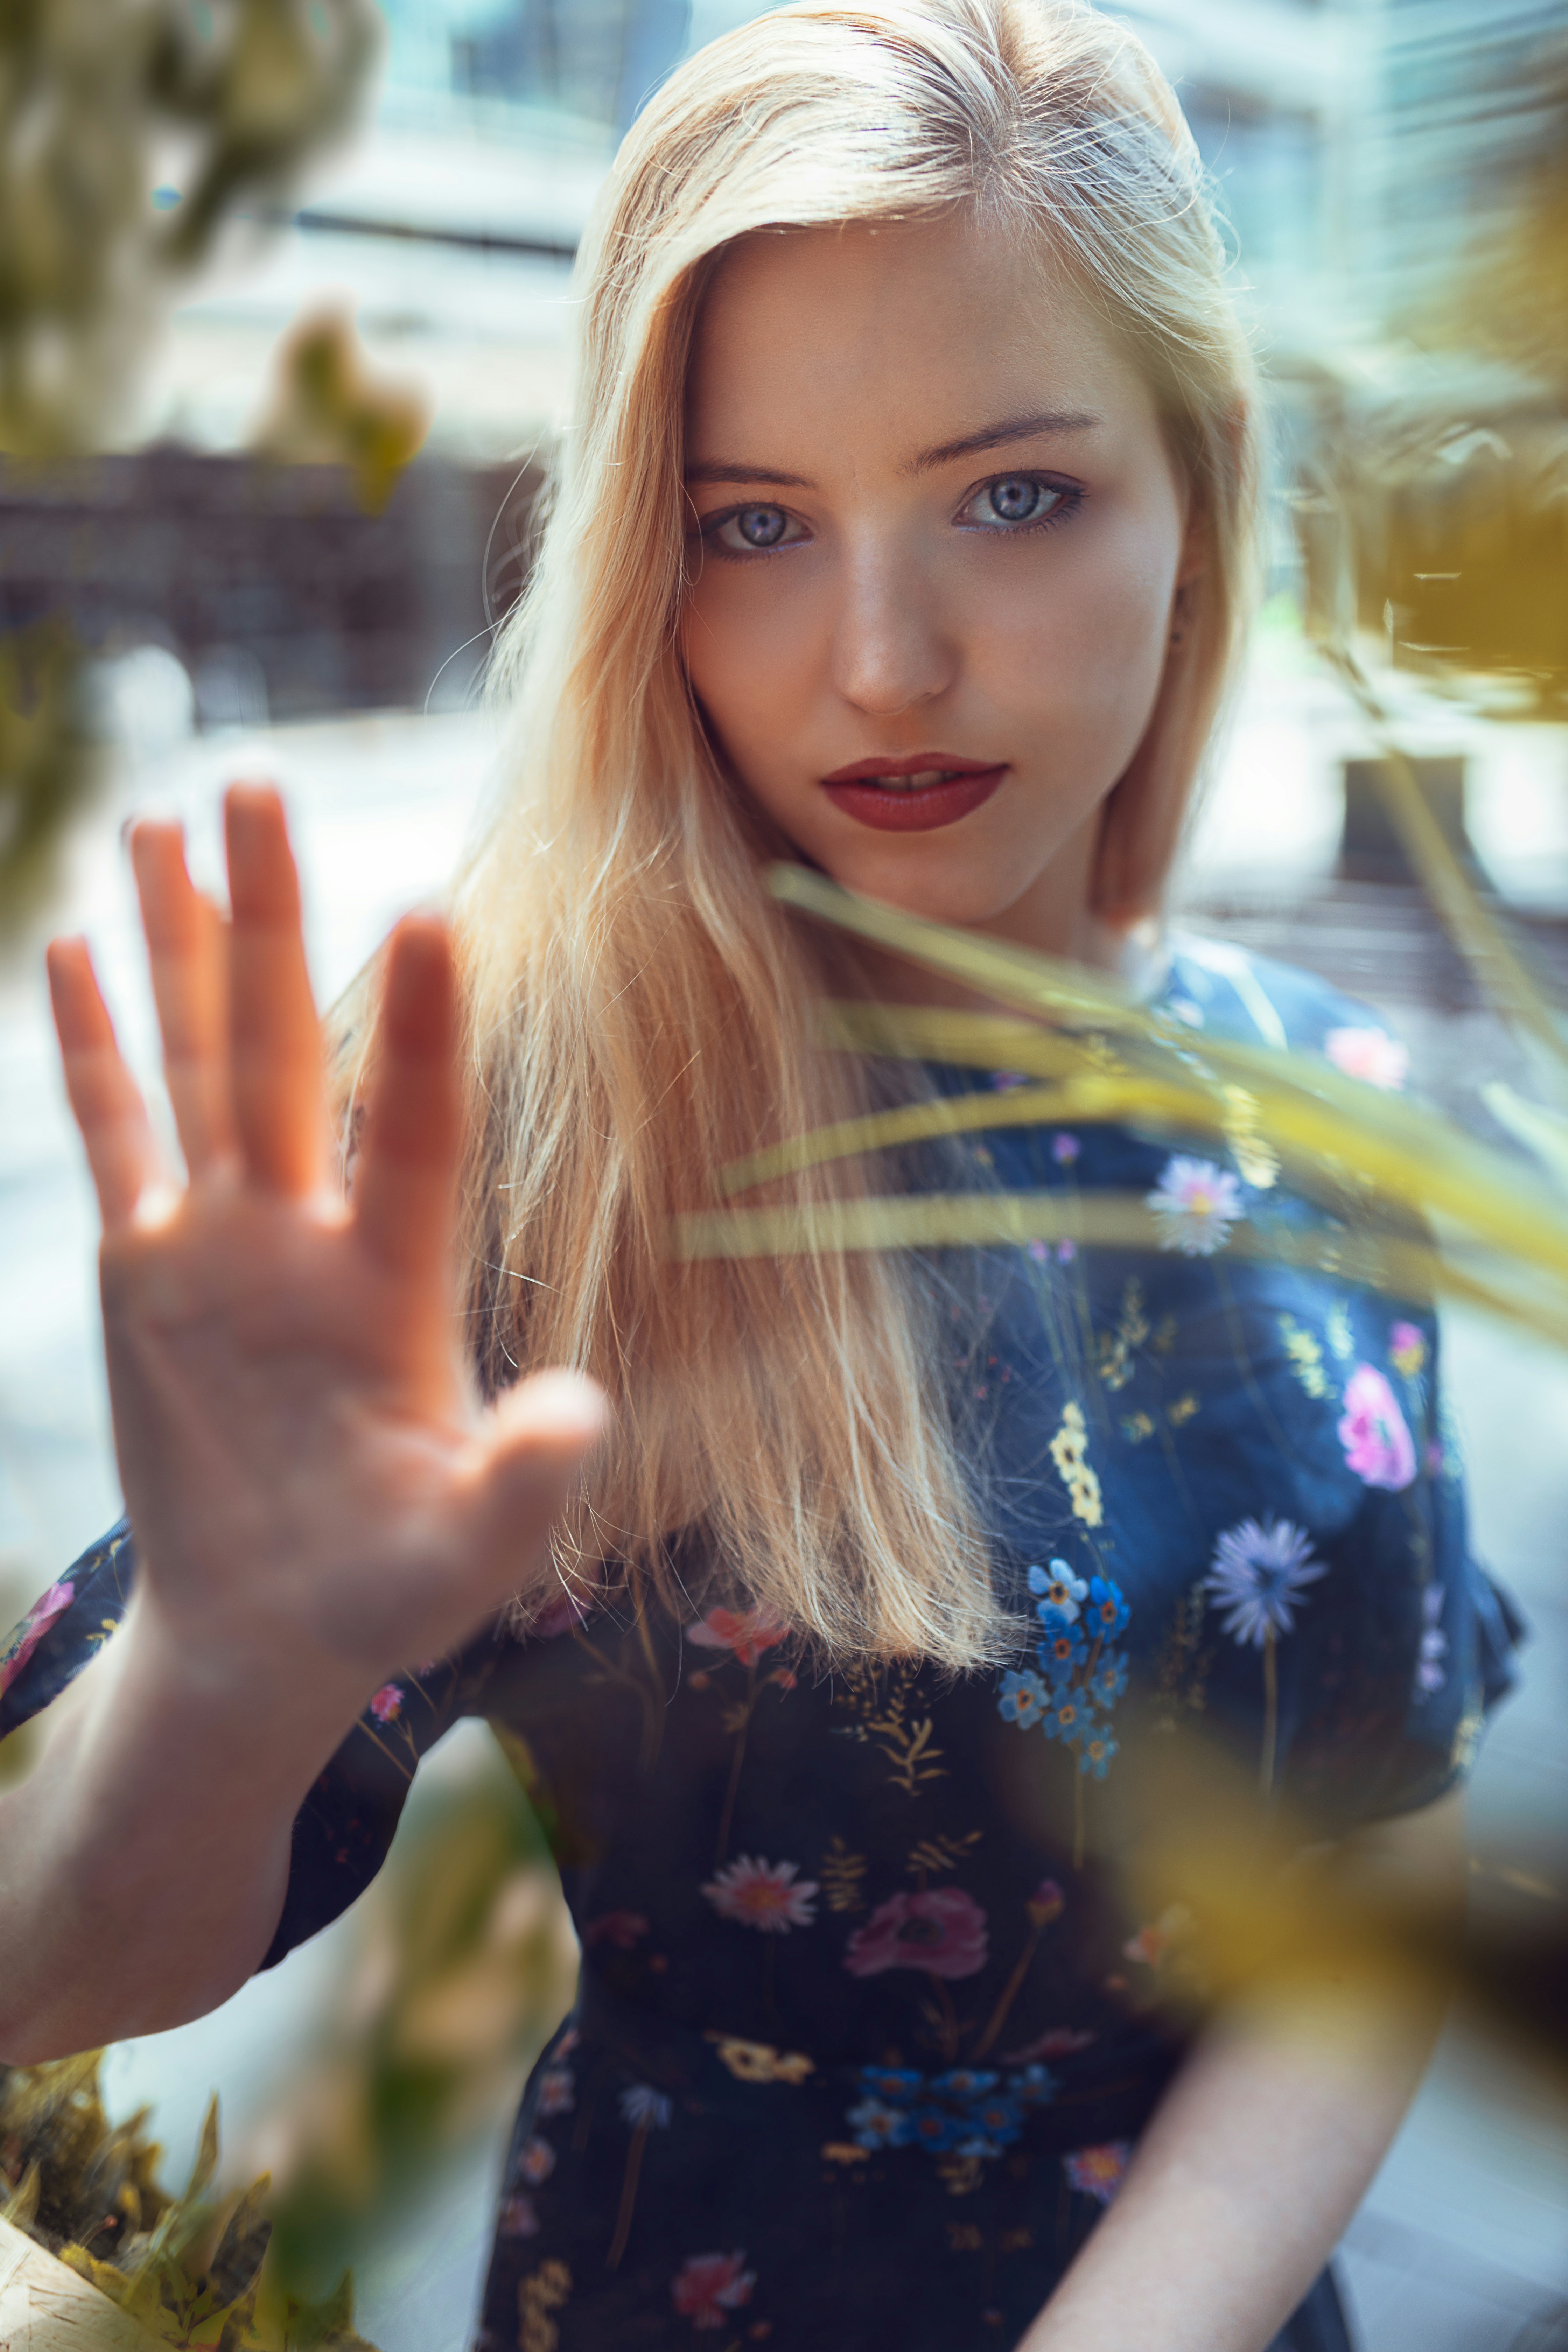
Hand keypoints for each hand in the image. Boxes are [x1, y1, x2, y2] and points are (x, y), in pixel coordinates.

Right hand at [47, 785, 604, 1711]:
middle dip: (270, 916)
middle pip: (286, 1045)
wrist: (276, 1631)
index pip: (415, 1123)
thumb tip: (584, 1410)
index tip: (429, 908)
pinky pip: (114, 1135)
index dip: (421, 1025)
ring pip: (198, 1060)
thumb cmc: (387, 1596)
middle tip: (259, 780)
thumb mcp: (468, 1551)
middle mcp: (304, 1231)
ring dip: (181, 944)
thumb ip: (528, 1483)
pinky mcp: (145, 1272)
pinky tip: (75, 948)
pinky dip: (92, 1047)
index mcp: (393, 1282)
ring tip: (167, 822)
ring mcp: (219, 1241)